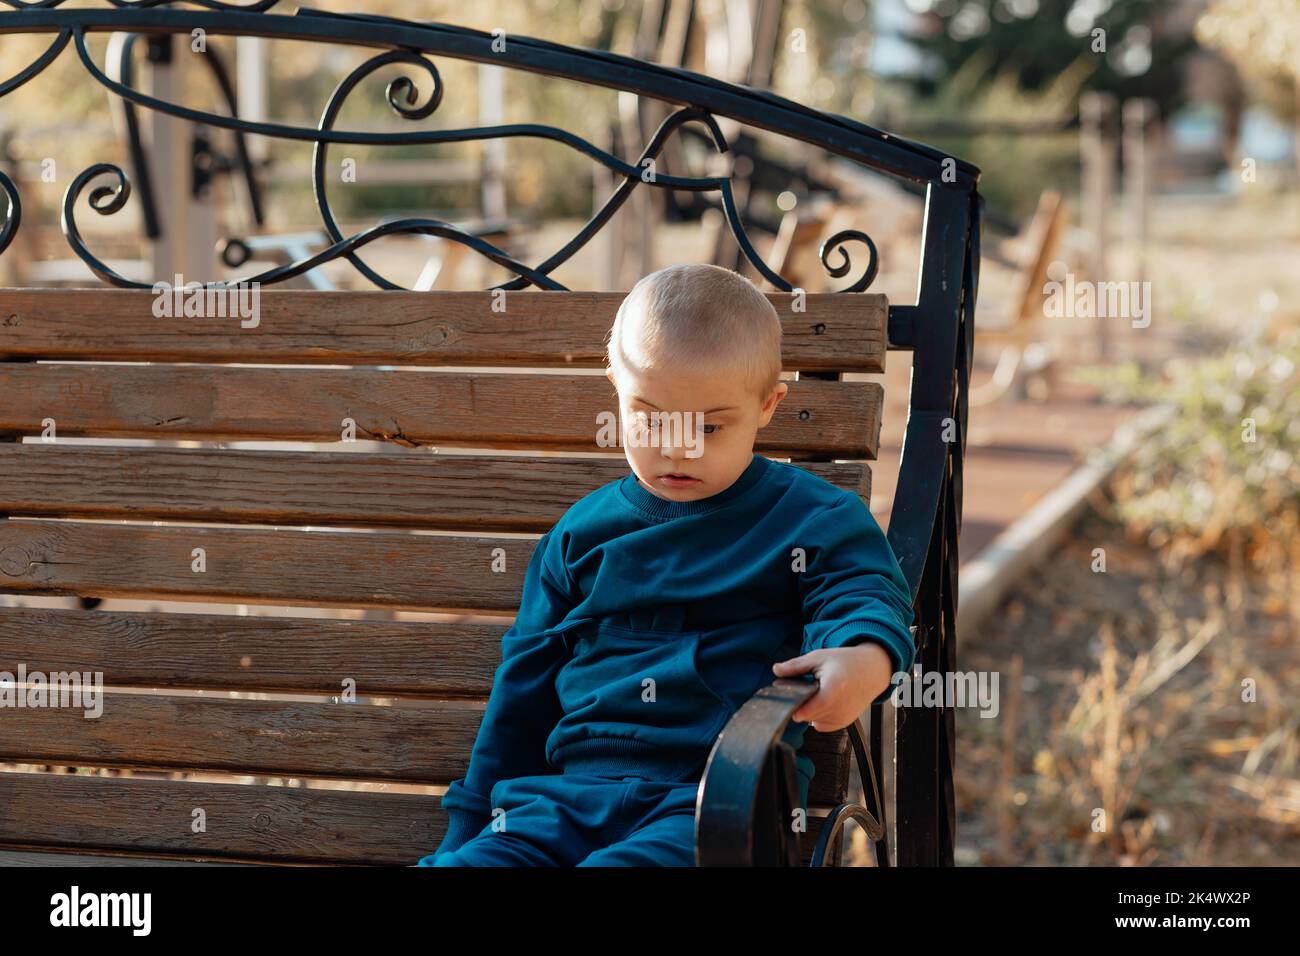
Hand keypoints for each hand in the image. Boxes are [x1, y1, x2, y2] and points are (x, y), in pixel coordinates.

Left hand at [771, 642, 893, 731]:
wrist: (872, 670)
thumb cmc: (846, 662)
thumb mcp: (818, 658)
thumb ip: (795, 666)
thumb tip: (776, 670)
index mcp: (832, 690)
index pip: (804, 710)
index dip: (792, 703)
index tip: (787, 694)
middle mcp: (839, 708)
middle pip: (805, 714)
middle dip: (800, 702)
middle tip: (806, 687)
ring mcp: (842, 718)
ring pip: (811, 720)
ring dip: (810, 709)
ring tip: (819, 692)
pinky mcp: (843, 723)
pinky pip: (820, 724)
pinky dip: (818, 714)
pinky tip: (825, 700)